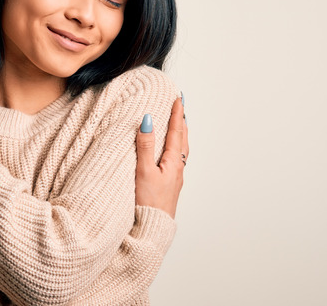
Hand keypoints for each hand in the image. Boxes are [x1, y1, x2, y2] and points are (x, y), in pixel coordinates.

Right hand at [135, 97, 187, 217]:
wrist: (153, 228)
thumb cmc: (148, 202)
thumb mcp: (144, 171)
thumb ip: (145, 146)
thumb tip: (148, 121)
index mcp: (173, 162)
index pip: (176, 132)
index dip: (176, 114)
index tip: (178, 98)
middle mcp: (178, 168)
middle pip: (182, 139)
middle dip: (181, 121)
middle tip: (180, 106)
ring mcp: (175, 177)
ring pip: (181, 150)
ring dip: (179, 134)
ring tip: (178, 125)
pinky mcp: (170, 185)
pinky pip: (177, 159)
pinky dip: (175, 147)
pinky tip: (170, 152)